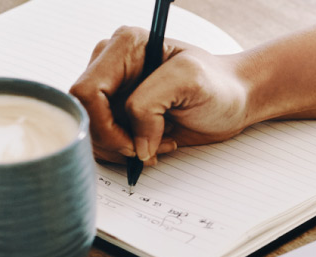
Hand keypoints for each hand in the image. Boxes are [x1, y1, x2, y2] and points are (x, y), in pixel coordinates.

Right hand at [70, 26, 253, 163]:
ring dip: (123, 148)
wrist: (232, 100)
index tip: (135, 144)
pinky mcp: (117, 110)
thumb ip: (149, 104)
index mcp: (124, 47)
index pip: (87, 91)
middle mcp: (111, 64)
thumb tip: (134, 141)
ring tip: (158, 144)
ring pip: (91, 130)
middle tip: (148, 149)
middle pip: (84, 113)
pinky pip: (103, 138)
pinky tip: (153, 145)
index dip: (105, 125)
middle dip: (114, 140)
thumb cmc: (218, 85)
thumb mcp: (190, 81)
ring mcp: (113, 88)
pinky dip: (126, 150)